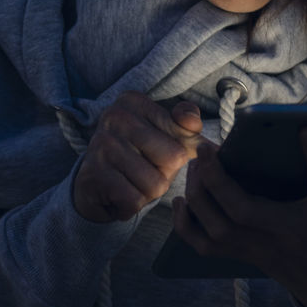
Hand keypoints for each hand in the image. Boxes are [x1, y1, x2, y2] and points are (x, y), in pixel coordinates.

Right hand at [73, 91, 203, 222]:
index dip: (181, 152)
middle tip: (144, 170)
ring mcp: (101, 144)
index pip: (184, 132)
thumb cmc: (138, 157)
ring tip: (131, 183)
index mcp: (135, 101)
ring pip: (156, 183)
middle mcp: (115, 116)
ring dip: (148, 193)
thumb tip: (214, 147)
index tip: (160, 151)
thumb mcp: (167, 137)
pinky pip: (135, 200)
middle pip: (174, 157)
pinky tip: (119, 196)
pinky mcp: (93, 174)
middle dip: (165, 174)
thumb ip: (190, 131)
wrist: (93, 187)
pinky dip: (132, 206)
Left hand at [172, 127, 306, 306]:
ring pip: (221, 223)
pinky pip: (208, 244)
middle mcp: (292, 234)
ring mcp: (266, 247)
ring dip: (202, 193)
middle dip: (221, 177)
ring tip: (196, 162)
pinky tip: (181, 200)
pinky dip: (188, 225)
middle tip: (209, 144)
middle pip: (245, 209)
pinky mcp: (250, 256)